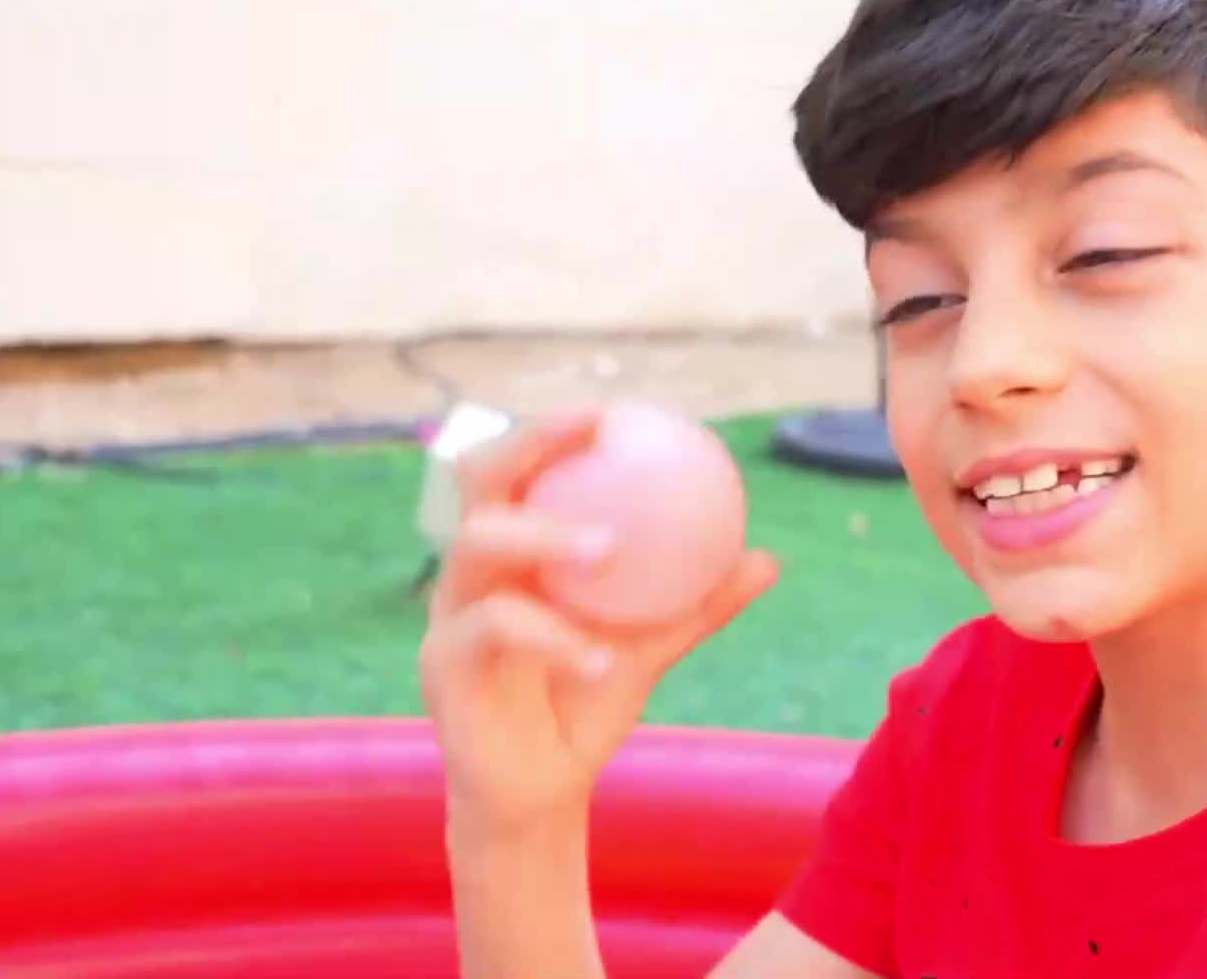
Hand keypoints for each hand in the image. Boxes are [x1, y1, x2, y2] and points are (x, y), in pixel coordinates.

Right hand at [421, 409, 779, 841]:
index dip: (554, 430)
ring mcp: (448, 615)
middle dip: (527, 443)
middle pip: (478, 481)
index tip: (613, 412)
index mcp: (515, 555)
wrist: (544, 794)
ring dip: (543, 538)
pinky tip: (598, 660)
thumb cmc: (586, 708)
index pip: (521, 472)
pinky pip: (492, 631)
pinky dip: (551, 640)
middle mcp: (473, 573)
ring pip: (476, 546)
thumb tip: (766, 558)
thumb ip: (697, 604)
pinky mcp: (440, 667)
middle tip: (590, 433)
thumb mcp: (651, 649)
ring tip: (606, 549)